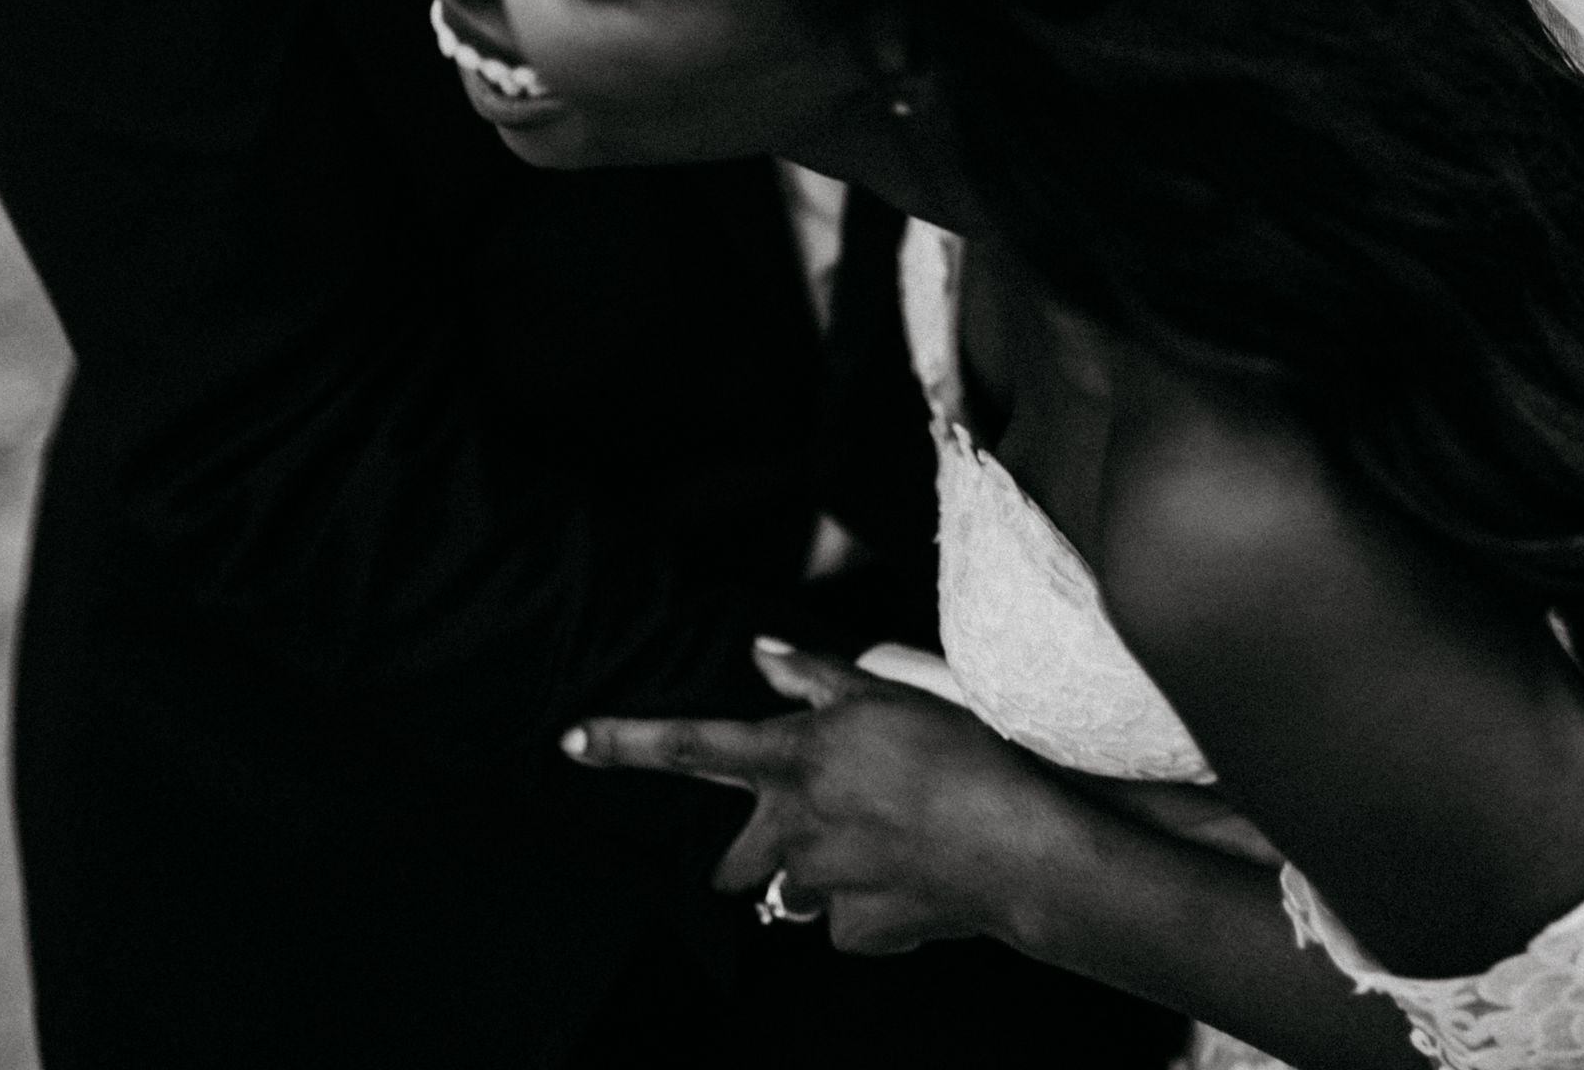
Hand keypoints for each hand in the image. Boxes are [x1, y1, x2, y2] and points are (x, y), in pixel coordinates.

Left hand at [563, 637, 1081, 953]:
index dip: (624, 742)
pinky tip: (912, 874)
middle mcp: (791, 828)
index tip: (571, 739)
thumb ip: (814, 676)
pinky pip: (846, 921)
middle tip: (801, 830)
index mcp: (791, 760)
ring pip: (795, 890)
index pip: (688, 746)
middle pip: (734, 861)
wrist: (1012, 841)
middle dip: (749, 856)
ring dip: (819, 874)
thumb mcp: (885, 692)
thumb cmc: (955, 752)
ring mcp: (820, 887)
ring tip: (881, 843)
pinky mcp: (856, 931)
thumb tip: (761, 652)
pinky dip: (870, 903)